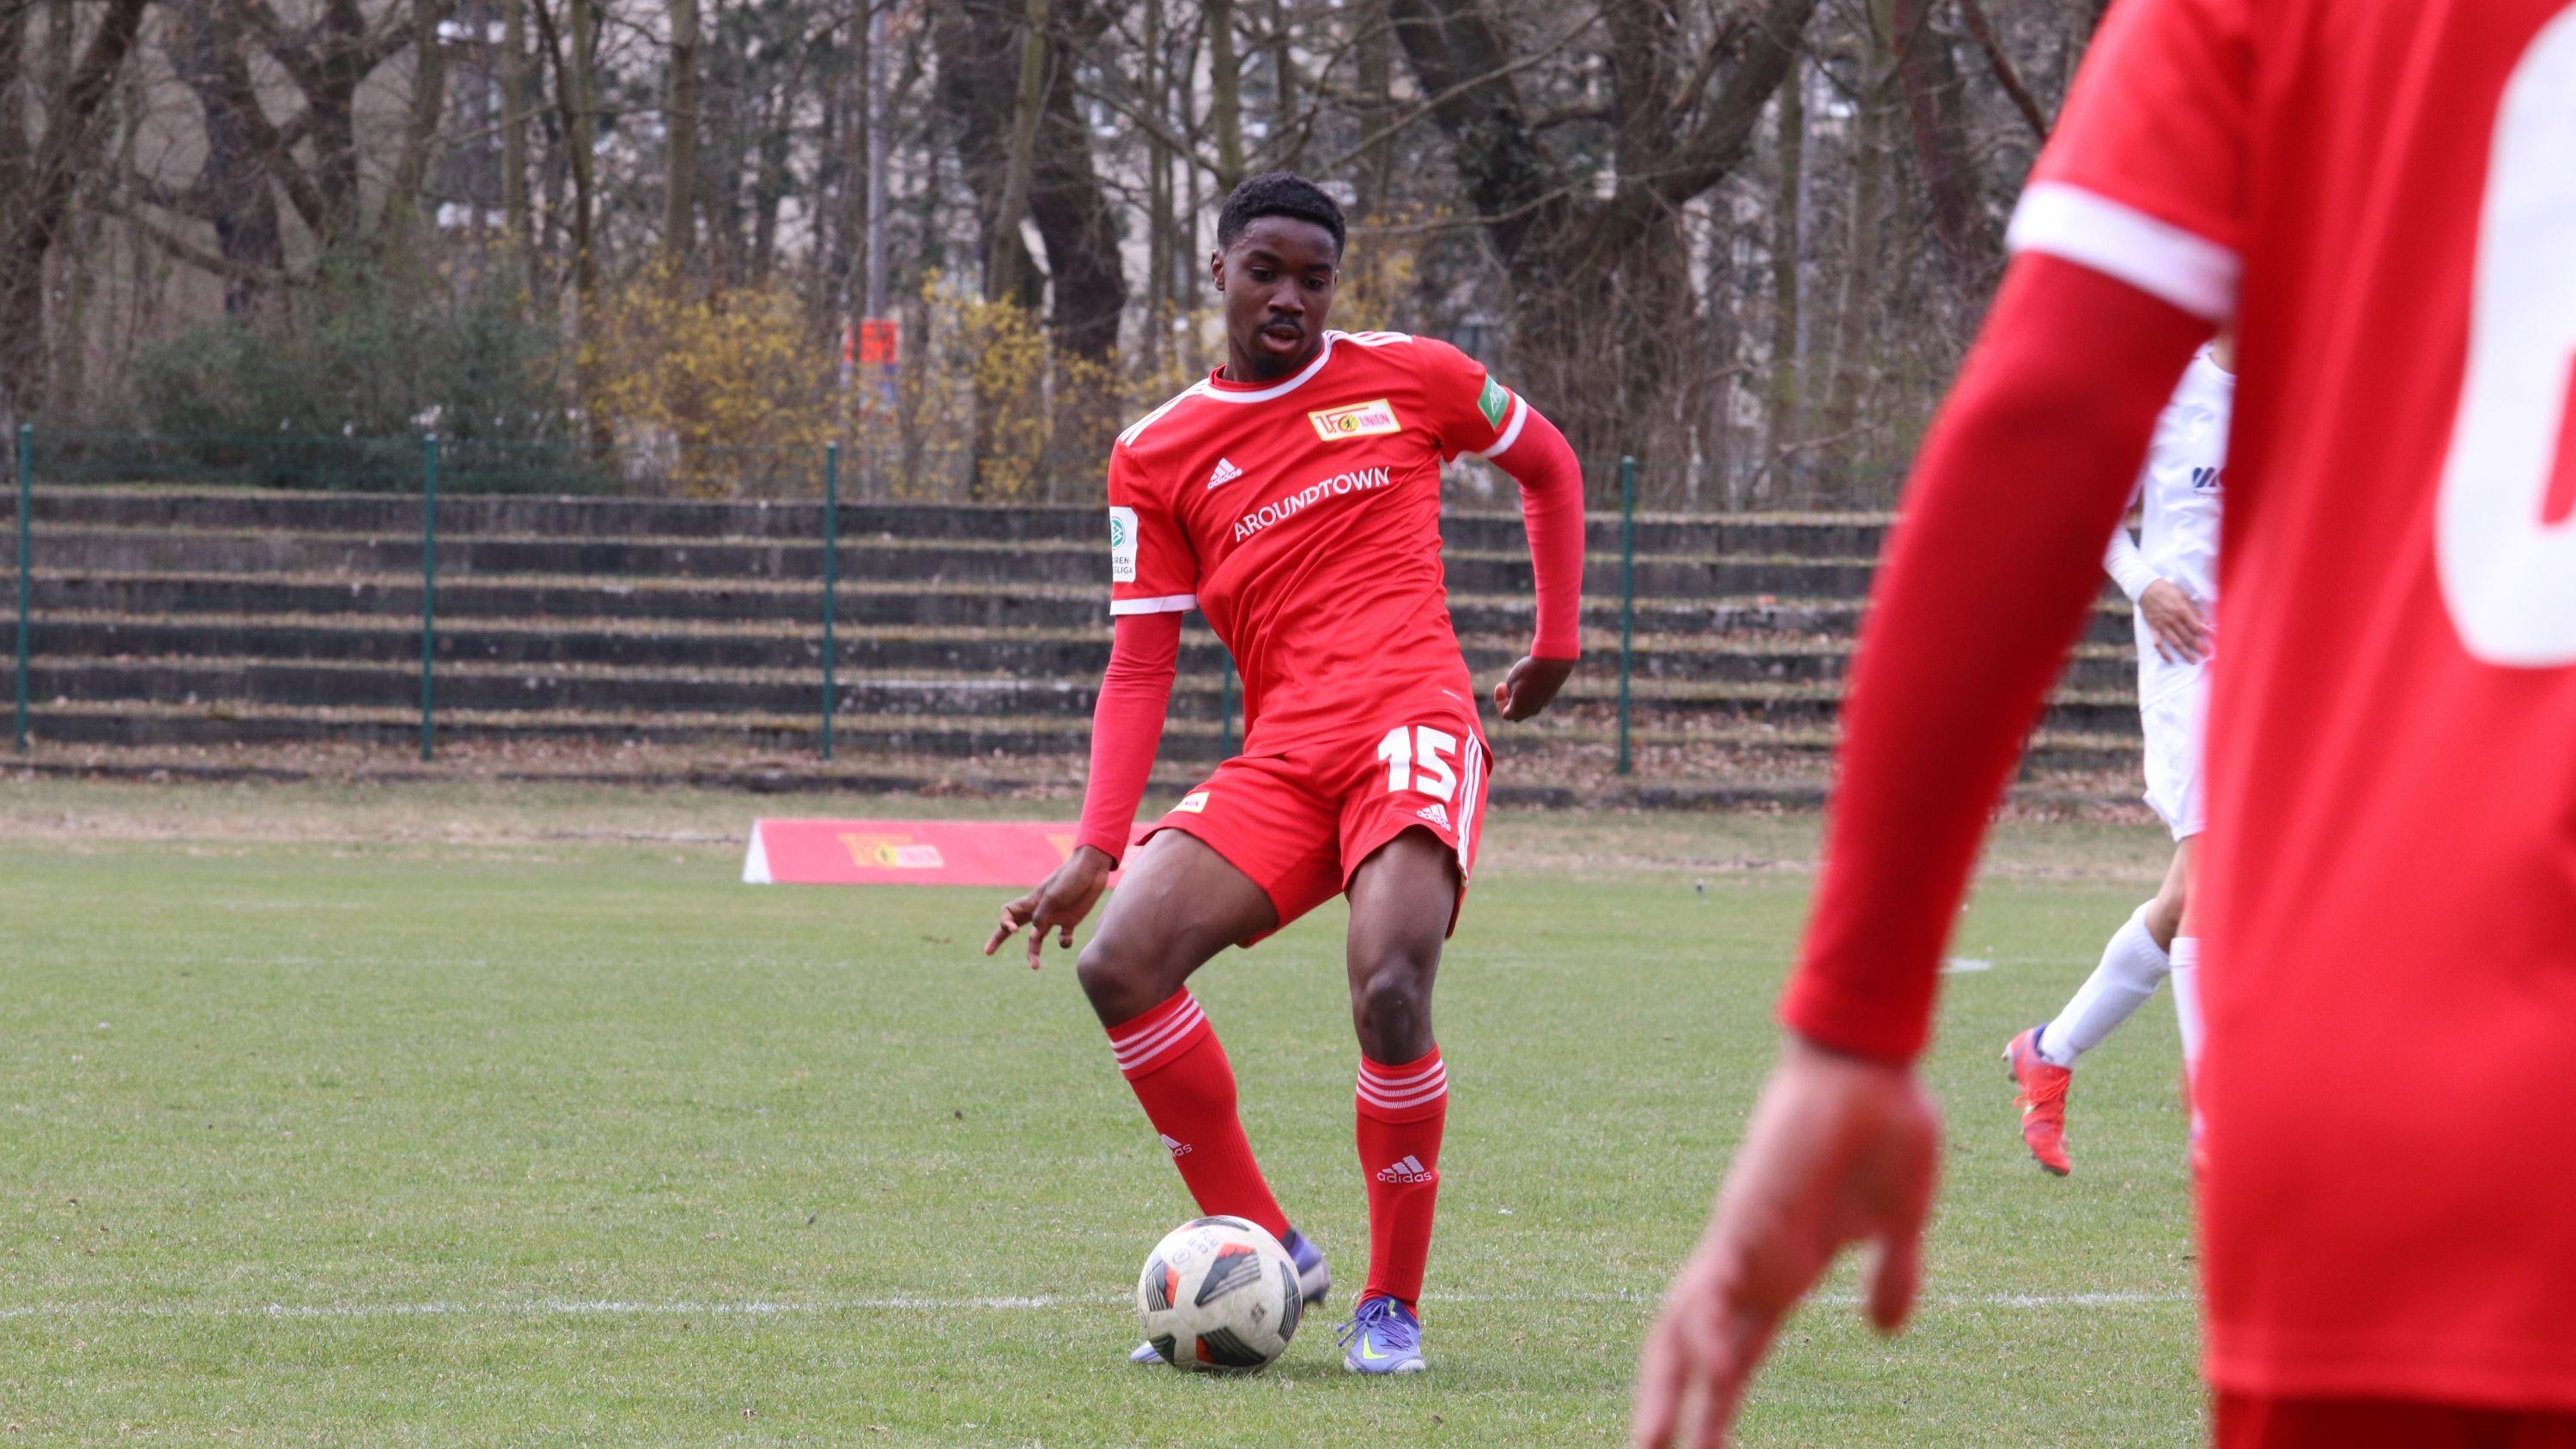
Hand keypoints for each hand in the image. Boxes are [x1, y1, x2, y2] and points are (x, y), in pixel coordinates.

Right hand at [983, 845, 1114, 968]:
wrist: (1092, 869)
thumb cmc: (1070, 878)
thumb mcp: (1053, 897)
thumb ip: (1042, 916)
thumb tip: (1033, 937)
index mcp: (1031, 901)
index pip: (1008, 913)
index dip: (1004, 923)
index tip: (1012, 930)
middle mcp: (1040, 911)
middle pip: (1014, 927)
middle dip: (999, 938)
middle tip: (987, 952)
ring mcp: (1055, 917)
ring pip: (1037, 938)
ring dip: (1033, 952)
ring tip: (1035, 967)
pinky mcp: (1070, 921)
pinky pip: (1062, 938)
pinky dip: (1064, 942)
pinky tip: (1067, 938)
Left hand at [1492, 655, 1575, 721]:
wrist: (1553, 662)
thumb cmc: (1528, 671)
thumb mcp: (1511, 680)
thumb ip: (1511, 691)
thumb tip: (1516, 695)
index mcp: (1520, 710)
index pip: (1505, 714)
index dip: (1499, 700)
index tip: (1500, 685)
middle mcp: (1532, 710)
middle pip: (1516, 714)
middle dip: (1509, 702)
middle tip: (1506, 687)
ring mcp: (1543, 704)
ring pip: (1527, 707)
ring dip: (1519, 697)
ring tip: (1517, 680)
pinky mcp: (1549, 696)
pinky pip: (1536, 699)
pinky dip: (1529, 693)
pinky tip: (1528, 679)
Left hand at [1631, 1036, 1940, 1448]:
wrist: (1870, 1063)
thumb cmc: (1884, 1129)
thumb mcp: (1900, 1224)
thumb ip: (1891, 1275)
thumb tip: (1884, 1331)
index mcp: (1781, 1270)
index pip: (1735, 1352)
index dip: (1716, 1404)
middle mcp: (1750, 1261)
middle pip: (1688, 1347)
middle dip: (1668, 1407)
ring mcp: (1745, 1237)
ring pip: (1687, 1323)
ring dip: (1671, 1387)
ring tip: (1654, 1445)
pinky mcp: (1753, 1212)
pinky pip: (1722, 1281)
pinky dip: (1712, 1329)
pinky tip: (1709, 1369)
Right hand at [2137, 579, 2210, 663]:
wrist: (2146, 588)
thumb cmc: (2167, 590)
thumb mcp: (2184, 595)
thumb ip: (2194, 610)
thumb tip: (2205, 622)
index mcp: (2181, 610)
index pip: (2197, 626)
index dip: (2207, 634)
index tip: (2215, 640)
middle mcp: (2172, 620)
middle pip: (2188, 637)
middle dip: (2199, 647)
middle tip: (2208, 655)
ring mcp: (2162, 626)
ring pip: (2175, 643)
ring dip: (2185, 653)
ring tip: (2194, 661)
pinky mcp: (2153, 628)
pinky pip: (2158, 643)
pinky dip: (2164, 653)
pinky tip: (2171, 660)